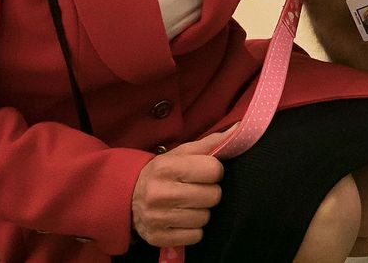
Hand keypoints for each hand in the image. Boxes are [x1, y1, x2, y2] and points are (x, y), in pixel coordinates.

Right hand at [131, 128, 231, 246]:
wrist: (128, 196)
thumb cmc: (164, 171)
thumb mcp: (182, 153)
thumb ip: (211, 142)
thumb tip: (239, 128)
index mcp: (167, 168)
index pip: (213, 170)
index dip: (214, 171)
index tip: (206, 172)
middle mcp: (160, 193)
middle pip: (212, 196)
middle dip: (209, 192)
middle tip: (198, 189)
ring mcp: (158, 218)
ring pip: (205, 218)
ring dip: (202, 211)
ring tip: (189, 204)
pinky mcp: (158, 238)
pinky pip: (195, 236)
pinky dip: (193, 229)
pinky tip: (183, 219)